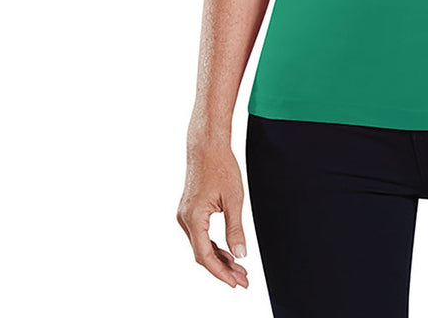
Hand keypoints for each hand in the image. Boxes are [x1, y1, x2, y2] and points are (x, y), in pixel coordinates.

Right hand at [176, 138, 249, 288]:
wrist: (207, 146)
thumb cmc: (221, 167)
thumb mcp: (234, 199)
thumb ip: (235, 229)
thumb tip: (240, 254)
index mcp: (193, 218)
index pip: (205, 256)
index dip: (220, 272)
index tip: (235, 282)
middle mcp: (184, 219)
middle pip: (202, 254)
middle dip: (223, 269)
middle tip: (243, 279)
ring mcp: (185, 215)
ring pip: (200, 246)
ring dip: (219, 258)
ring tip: (239, 269)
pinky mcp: (189, 211)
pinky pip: (200, 235)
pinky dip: (213, 245)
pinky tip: (227, 253)